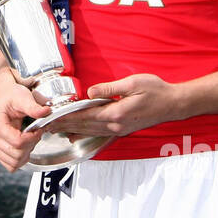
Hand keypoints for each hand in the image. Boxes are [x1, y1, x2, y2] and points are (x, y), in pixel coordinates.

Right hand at [0, 75, 52, 172]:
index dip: (33, 138)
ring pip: (14, 163)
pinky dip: (20, 158)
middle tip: (35, 132)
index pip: (18, 143)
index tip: (39, 128)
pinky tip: (24, 145)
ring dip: (26, 152)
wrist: (3, 94)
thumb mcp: (23, 97)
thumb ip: (34, 107)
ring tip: (29, 138)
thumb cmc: (11, 95)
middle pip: (16, 155)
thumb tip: (47, 112)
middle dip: (31, 145)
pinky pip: (10, 165)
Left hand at [44, 73, 187, 137]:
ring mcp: (119, 129)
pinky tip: (74, 134)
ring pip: (89, 132)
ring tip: (54, 130)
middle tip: (43, 126)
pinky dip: (83, 133)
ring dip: (70, 131)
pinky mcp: (122, 129)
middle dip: (62, 126)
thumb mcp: (132, 83)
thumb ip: (109, 89)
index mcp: (116, 113)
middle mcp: (115, 125)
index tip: (49, 118)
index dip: (65, 118)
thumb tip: (89, 93)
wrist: (173, 104)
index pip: (84, 117)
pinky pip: (98, 133)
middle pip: (83, 127)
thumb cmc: (155, 90)